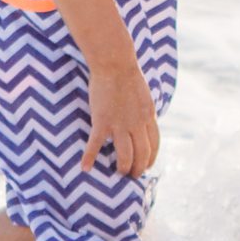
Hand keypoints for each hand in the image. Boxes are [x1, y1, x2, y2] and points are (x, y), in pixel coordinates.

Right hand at [82, 59, 159, 177]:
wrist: (115, 64)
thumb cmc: (128, 76)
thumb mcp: (144, 96)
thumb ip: (145, 112)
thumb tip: (146, 122)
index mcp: (149, 117)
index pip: (154, 144)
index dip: (151, 158)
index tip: (145, 166)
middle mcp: (137, 124)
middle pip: (142, 154)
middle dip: (138, 168)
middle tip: (131, 176)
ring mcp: (120, 124)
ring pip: (125, 155)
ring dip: (123, 168)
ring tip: (118, 174)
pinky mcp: (102, 122)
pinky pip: (95, 145)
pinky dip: (89, 158)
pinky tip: (85, 168)